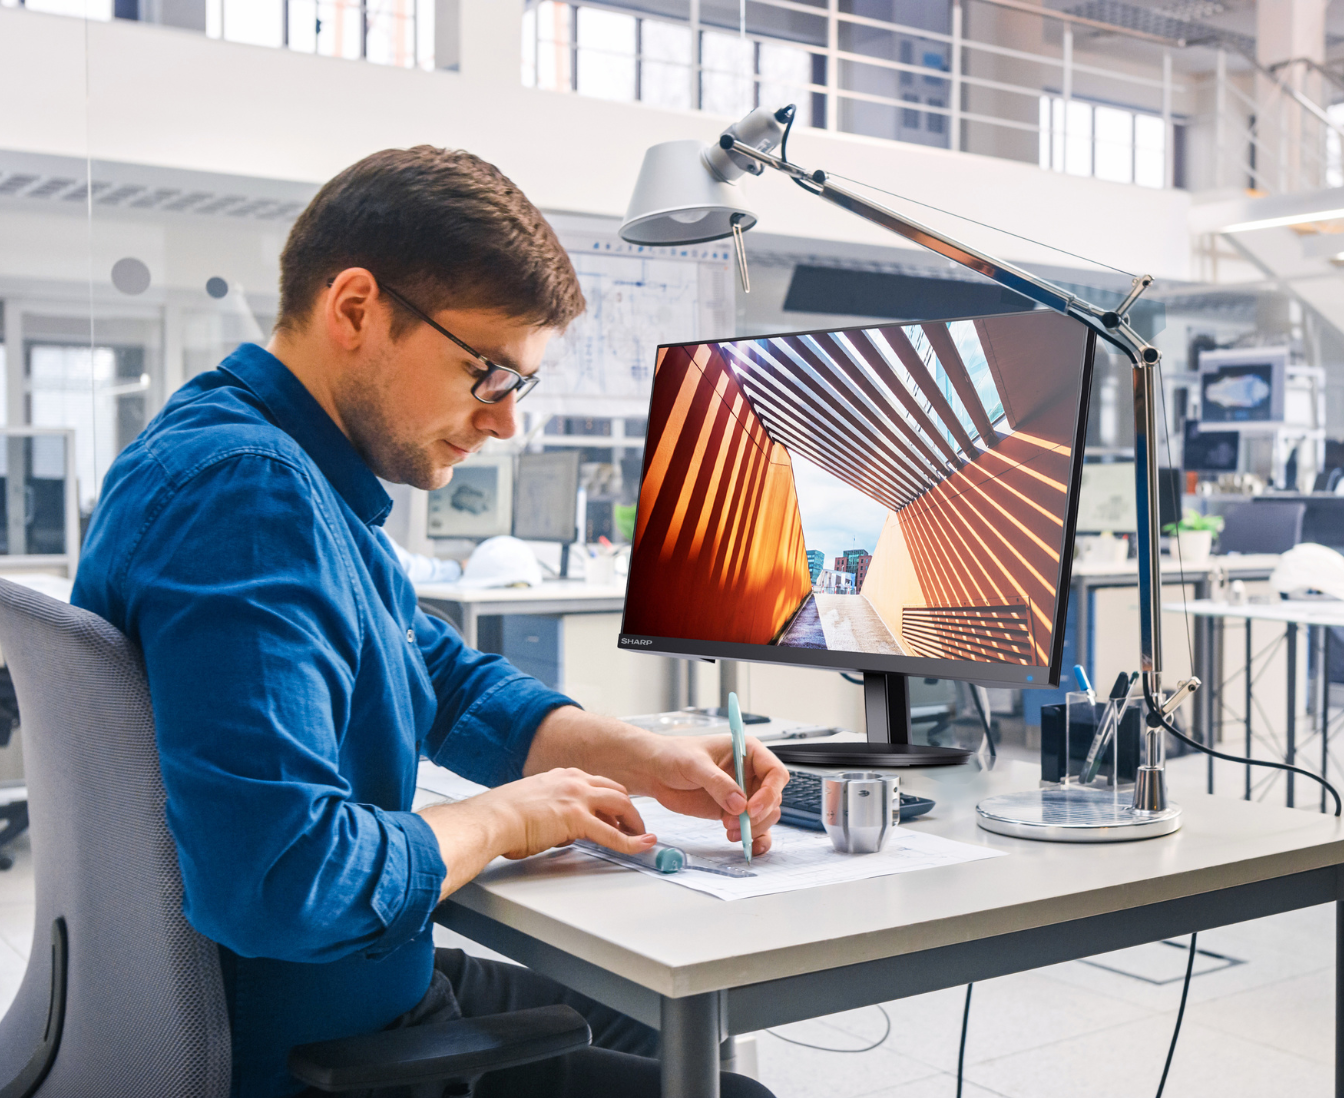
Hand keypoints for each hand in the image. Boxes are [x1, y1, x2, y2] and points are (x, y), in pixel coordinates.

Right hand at [480, 767, 656, 859]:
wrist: (492, 819)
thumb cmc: (502, 816)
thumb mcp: (533, 804)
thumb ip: (553, 811)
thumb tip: (561, 830)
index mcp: (561, 776)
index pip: (597, 784)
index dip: (611, 801)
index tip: (617, 814)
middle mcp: (573, 781)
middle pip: (616, 790)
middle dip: (629, 809)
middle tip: (635, 825)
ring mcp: (577, 797)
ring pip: (621, 804)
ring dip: (635, 822)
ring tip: (642, 836)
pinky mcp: (578, 818)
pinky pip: (613, 834)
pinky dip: (632, 842)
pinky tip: (642, 846)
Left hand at [525, 708, 789, 856]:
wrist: (653, 771)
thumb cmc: (672, 756)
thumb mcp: (695, 765)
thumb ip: (717, 783)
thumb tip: (739, 804)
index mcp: (748, 752)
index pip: (775, 774)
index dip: (769, 793)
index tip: (751, 808)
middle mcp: (750, 773)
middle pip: (773, 799)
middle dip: (758, 816)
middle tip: (736, 825)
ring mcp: (742, 794)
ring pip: (764, 816)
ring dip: (752, 829)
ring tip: (728, 832)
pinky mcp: (731, 812)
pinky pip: (752, 828)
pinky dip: (753, 839)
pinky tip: (745, 847)